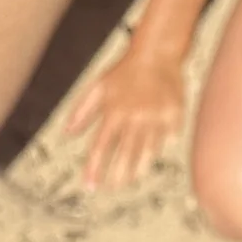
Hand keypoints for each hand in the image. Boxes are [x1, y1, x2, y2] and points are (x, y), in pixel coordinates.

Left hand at [66, 47, 185, 190]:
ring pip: (147, 153)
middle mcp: (135, 118)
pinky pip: (167, 140)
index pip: (101, 148)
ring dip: (137, 169)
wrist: (157, 52)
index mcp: (114, 112)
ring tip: (129, 180)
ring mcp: (156, 118)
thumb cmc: (124, 71)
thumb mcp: (98, 86)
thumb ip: (82, 111)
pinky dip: (159, 149)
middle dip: (117, 176)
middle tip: (111, 189)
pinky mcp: (174, 116)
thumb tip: (67, 134)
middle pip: (125, 156)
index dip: (94, 169)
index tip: (90, 186)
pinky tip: (151, 158)